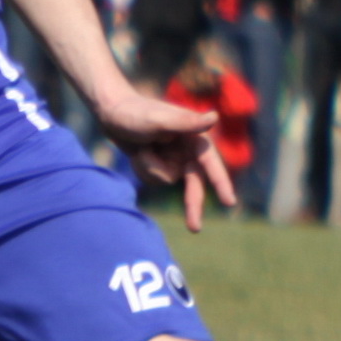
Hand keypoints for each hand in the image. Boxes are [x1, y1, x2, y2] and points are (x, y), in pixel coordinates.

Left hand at [96, 86, 236, 231]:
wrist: (110, 112)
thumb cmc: (135, 112)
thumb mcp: (158, 119)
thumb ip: (185, 123)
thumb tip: (214, 117)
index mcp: (194, 136)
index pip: (211, 164)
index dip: (221, 183)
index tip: (229, 202)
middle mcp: (187, 148)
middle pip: (194, 183)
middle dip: (192, 204)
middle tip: (194, 229)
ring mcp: (173, 157)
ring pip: (167, 180)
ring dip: (150, 169)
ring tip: (141, 149)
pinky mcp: (158, 162)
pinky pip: (153, 179)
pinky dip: (143, 170)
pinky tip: (137, 154)